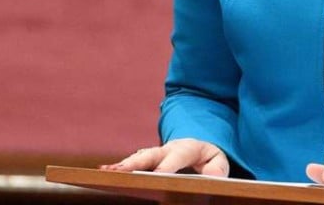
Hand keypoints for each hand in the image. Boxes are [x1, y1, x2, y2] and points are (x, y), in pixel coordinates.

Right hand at [99, 138, 228, 175]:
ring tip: (106, 171)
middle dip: (136, 162)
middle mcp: (167, 149)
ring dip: (122, 165)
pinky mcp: (147, 160)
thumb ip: (218, 168)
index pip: (176, 158)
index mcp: (186, 147)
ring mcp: (155, 154)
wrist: (196, 145)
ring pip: (137, 158)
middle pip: (151, 155)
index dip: (167, 166)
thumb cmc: (207, 156)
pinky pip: (132, 164)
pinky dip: (119, 168)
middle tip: (121, 170)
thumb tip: (213, 178)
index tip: (159, 175)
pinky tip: (105, 173)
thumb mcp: (218, 159)